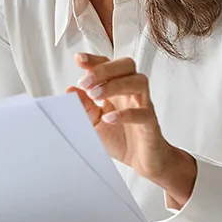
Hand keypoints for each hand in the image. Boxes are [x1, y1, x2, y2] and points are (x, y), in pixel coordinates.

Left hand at [69, 53, 196, 207]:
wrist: (145, 161)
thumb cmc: (121, 138)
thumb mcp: (95, 123)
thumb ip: (84, 107)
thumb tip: (70, 90)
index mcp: (117, 89)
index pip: (109, 65)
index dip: (95, 60)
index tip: (79, 59)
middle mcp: (132, 92)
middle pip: (127, 66)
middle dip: (104, 70)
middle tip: (85, 83)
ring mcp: (144, 106)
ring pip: (138, 82)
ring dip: (114, 86)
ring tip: (95, 96)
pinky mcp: (150, 124)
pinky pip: (143, 113)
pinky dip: (125, 114)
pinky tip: (109, 118)